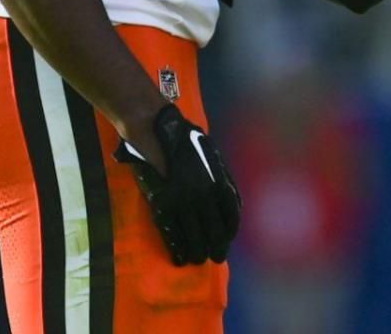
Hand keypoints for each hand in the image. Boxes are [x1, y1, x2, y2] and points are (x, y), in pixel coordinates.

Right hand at [113, 104, 241, 264]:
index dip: (229, 233)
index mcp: (219, 183)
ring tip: (198, 260)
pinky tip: (180, 258)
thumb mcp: (213, 156)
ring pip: (194, 237)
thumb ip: (223, 179)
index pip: (231, 217)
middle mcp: (204, 196)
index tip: (227, 240)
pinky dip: (177, 249)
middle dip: (216, 248)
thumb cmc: (186, 141)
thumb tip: (233, 203)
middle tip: (215, 257)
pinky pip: (172, 234)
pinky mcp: (162, 205)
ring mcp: (183, 202)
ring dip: (197, 252)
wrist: (158, 131)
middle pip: (214, 232)